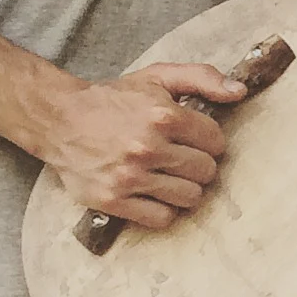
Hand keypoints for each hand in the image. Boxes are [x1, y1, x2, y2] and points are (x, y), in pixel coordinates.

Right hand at [40, 62, 245, 228]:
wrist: (57, 118)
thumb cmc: (113, 99)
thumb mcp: (157, 77)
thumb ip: (201, 77)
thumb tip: (239, 91)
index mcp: (163, 116)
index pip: (216, 142)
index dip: (207, 140)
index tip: (191, 138)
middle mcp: (147, 147)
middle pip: (206, 172)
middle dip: (197, 164)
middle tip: (178, 157)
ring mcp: (130, 176)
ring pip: (190, 197)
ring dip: (183, 188)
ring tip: (166, 175)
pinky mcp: (113, 200)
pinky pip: (163, 218)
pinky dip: (163, 209)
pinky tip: (152, 193)